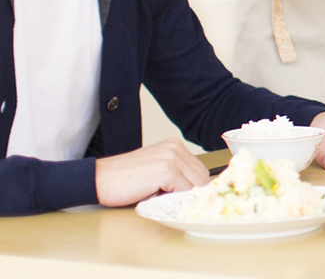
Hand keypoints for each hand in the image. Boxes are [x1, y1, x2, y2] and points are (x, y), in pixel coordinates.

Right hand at [95, 138, 209, 206]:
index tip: (185, 198)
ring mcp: (171, 158)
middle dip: (191, 193)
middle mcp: (175, 148)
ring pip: (195, 186)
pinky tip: (155, 198)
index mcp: (174, 146)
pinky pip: (183, 192)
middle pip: (202, 178)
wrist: (98, 179)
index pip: (201, 171)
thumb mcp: (155, 168)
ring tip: (160, 198)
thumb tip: (197, 190)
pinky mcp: (165, 171)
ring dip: (180, 197)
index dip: (195, 187)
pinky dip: (173, 200)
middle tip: (171, 201)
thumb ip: (176, 173)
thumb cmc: (124, 178)